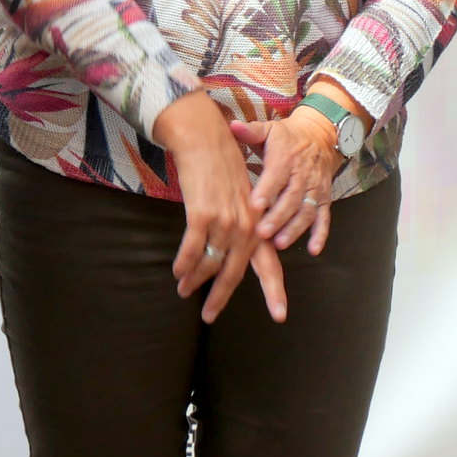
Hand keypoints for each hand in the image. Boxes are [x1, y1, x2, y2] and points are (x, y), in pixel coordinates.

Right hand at [152, 92, 258, 322]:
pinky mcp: (202, 214)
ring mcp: (225, 221)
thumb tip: (233, 254)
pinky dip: (183, 264)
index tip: (279, 316)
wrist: (205, 140)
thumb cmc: (221, 170)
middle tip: (209, 316)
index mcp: (258, 225)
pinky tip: (177, 272)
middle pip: (234, 273)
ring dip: (194, 280)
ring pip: (208, 263)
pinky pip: (191, 249)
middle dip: (219, 297)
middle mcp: (246, 227)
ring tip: (183, 290)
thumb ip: (242, 228)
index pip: (270, 265)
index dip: (274, 291)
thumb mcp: (241, 200)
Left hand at [231, 114, 338, 254]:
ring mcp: (315, 189)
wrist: (321, 137)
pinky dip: (321, 234)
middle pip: (290, 199)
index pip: (276, 175)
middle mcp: (302, 176)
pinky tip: (313, 250)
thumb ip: (251, 131)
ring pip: (306, 212)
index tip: (255, 205)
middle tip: (262, 233)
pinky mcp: (325, 199)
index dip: (266, 190)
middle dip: (277, 217)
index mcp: (285, 159)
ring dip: (294, 229)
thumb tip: (232, 125)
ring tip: (280, 243)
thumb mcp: (270, 130)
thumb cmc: (287, 137)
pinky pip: (324, 218)